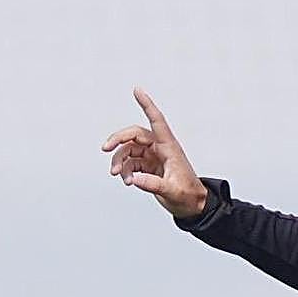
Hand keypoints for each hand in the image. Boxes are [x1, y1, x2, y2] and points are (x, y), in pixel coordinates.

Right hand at [101, 87, 207, 217]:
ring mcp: (153, 157)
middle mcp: (160, 149)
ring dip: (119, 161)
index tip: (137, 90)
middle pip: (134, 135)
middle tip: (105, 148)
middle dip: (118, 140)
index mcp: (170, 148)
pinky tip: (128, 181)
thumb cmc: (189, 195)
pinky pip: (130, 163)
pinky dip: (125, 170)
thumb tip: (134, 179)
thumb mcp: (173, 191)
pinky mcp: (148, 167)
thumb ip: (153, 184)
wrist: (192, 206)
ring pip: (129, 150)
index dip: (147, 105)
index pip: (157, 121)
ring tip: (117, 175)